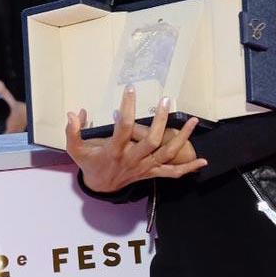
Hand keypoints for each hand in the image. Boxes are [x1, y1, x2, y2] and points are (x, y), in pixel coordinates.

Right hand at [64, 88, 205, 193]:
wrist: (100, 187)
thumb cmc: (89, 164)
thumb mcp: (75, 150)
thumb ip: (73, 132)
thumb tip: (74, 113)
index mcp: (114, 151)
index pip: (123, 127)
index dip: (127, 107)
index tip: (130, 89)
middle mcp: (133, 159)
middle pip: (152, 140)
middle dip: (161, 120)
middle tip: (165, 100)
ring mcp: (145, 167)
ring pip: (167, 154)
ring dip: (182, 138)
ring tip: (192, 121)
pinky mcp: (152, 173)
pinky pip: (173, 173)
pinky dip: (189, 168)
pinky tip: (203, 161)